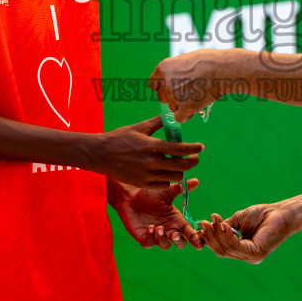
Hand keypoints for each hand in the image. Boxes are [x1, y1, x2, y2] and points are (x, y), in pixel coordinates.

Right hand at [81, 117, 202, 187]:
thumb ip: (157, 122)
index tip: (200, 147)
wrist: (101, 154)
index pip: (181, 149)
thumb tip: (171, 115)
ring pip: (175, 177)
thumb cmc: (120, 138)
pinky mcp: (142, 184)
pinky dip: (168, 179)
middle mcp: (151, 162)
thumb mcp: (139, 127)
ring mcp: (147, 175)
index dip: (194, 148)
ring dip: (180, 171)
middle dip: (192, 161)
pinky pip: (163, 184)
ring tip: (178, 164)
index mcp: (152, 146)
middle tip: (194, 157)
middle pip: (182, 166)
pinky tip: (165, 172)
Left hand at [111, 179, 202, 249]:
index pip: (189, 232)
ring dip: (163, 239)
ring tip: (159, 228)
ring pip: (165, 245)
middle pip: (179, 243)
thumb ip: (180, 189)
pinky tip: (150, 228)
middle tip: (174, 235)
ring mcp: (156, 235)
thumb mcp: (166, 191)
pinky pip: (149, 244)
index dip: (195, 239)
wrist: (130, 195)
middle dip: (179, 241)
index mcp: (177, 221)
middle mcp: (168, 230)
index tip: (199, 244)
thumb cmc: (149, 193)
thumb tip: (196, 181)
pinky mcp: (143, 237)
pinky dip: (151, 238)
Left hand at [149, 50, 226, 121]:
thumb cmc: (208, 61)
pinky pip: (180, 118)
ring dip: (182, 106)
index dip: (162, 88)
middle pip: (163, 98)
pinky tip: (196, 108)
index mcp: (162, 69)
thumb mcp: (185, 59)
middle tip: (187, 94)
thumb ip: (174, 70)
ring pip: (173, 108)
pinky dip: (187, 115)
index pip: (153, 84)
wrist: (221, 69)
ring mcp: (174, 97)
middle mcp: (165, 83)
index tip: (170, 89)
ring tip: (198, 97)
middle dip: (172, 98)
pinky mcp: (184, 108)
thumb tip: (173, 77)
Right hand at [197, 203, 299, 263]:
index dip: (209, 240)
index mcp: (242, 251)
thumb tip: (208, 227)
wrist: (281, 212)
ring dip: (217, 235)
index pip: (221, 249)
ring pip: (227, 249)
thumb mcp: (238, 220)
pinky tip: (224, 226)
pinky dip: (228, 236)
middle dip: (211, 237)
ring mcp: (252, 257)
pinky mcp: (257, 254)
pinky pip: (237, 247)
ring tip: (212, 222)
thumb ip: (224, 227)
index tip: (200, 227)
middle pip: (222, 251)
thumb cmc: (262, 215)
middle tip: (203, 223)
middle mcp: (247, 257)